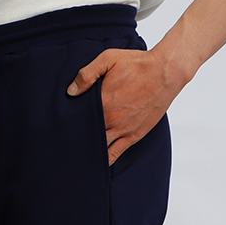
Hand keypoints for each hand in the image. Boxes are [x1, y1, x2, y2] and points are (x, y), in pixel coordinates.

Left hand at [67, 48, 183, 165]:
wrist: (165, 73)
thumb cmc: (137, 64)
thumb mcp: (109, 59)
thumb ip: (88, 74)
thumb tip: (71, 91)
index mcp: (103, 101)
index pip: (79, 118)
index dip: (69, 123)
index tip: (60, 126)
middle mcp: (111, 119)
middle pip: (87, 135)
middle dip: (76, 139)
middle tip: (63, 145)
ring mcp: (122, 130)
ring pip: (99, 147)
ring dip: (88, 151)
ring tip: (76, 157)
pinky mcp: (133, 136)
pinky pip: (115, 154)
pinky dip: (104, 161)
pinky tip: (95, 165)